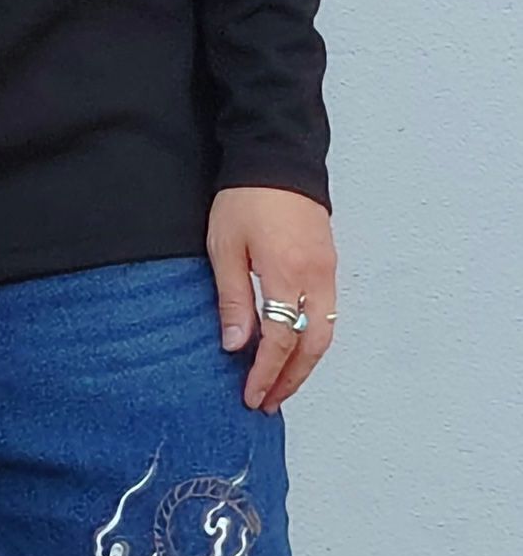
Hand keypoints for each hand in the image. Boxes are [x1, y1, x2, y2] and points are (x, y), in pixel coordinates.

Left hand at [207, 186, 337, 415]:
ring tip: (281, 383)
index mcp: (287, 274)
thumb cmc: (245, 197)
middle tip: (268, 400)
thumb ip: (234, 298)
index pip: (280, 341)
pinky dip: (313, 339)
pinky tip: (296, 349)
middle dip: (290, 379)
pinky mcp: (330, 263)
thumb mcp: (225, 246)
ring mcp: (328, 271)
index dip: (266, 373)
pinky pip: (328, 314)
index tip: (252, 395)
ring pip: (325, 333)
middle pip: (311, 346)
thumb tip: (237, 346)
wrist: (277, 156)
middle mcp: (316, 278)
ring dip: (304, 364)